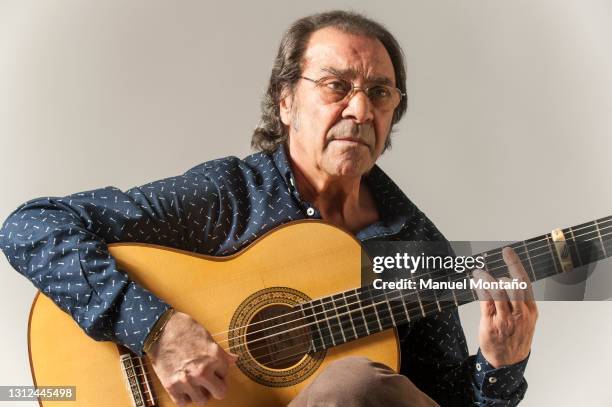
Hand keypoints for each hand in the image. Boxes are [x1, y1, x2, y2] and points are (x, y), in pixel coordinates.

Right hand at [146, 311, 237, 405]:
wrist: (160, 329)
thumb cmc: (184, 329)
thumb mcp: (207, 338)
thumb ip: (221, 353)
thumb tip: (234, 359)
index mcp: (215, 357)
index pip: (226, 374)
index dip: (220, 371)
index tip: (214, 369)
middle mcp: (202, 371)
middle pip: (220, 393)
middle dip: (216, 386)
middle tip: (209, 381)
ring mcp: (187, 380)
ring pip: (202, 401)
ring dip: (200, 393)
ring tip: (195, 383)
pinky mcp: (171, 385)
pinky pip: (183, 403)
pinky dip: (184, 397)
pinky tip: (184, 387)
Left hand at [473, 247, 537, 367]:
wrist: (509, 361)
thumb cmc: (516, 336)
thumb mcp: (525, 319)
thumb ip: (519, 300)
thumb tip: (505, 278)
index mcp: (530, 310)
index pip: (525, 282)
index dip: (515, 264)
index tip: (507, 251)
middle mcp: (520, 314)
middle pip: (513, 285)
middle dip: (500, 273)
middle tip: (488, 271)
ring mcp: (506, 319)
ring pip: (498, 291)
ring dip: (487, 279)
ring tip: (479, 274)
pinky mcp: (491, 324)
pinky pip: (485, 300)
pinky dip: (480, 288)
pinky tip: (476, 282)